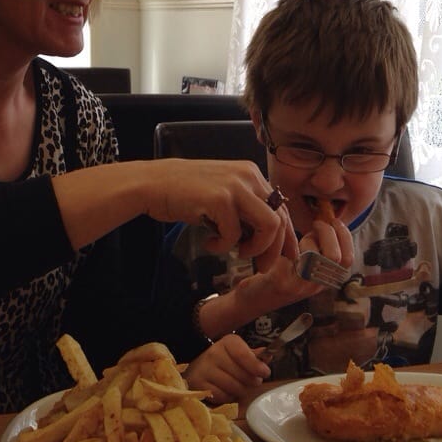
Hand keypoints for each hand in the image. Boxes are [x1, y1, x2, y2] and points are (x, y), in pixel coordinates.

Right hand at [144, 160, 293, 271]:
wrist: (153, 184)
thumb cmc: (185, 193)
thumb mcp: (223, 196)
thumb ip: (245, 211)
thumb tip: (267, 240)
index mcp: (252, 175)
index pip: (281, 208)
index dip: (288, 237)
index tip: (289, 258)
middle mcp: (249, 176)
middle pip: (280, 219)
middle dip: (274, 250)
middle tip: (261, 267)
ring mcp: (235, 186)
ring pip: (270, 226)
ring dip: (255, 248)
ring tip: (236, 252)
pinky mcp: (220, 199)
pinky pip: (235, 234)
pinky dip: (223, 246)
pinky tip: (209, 242)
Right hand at [184, 335, 270, 403]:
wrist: (198, 366)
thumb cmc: (225, 360)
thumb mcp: (239, 352)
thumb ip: (254, 356)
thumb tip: (268, 355)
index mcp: (227, 342)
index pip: (243, 355)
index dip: (256, 366)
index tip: (265, 373)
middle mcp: (214, 353)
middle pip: (241, 374)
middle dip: (252, 381)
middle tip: (254, 381)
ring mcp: (204, 369)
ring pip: (234, 387)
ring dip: (242, 390)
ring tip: (241, 386)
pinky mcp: (199, 384)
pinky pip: (223, 396)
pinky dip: (229, 397)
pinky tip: (228, 391)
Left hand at [197, 213, 352, 337]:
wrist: (251, 300)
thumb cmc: (277, 275)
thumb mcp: (304, 264)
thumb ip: (319, 249)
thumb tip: (330, 223)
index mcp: (324, 280)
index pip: (348, 259)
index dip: (345, 237)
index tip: (335, 222)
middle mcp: (315, 285)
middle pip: (337, 257)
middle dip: (329, 233)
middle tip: (316, 225)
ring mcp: (299, 286)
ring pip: (316, 255)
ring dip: (311, 239)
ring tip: (301, 235)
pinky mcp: (280, 281)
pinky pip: (293, 255)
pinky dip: (290, 241)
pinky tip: (283, 241)